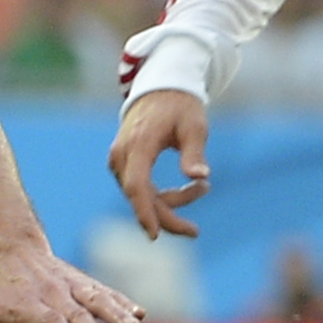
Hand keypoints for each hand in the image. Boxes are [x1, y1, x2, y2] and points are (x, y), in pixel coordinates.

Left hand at [0, 245, 143, 322]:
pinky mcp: (82, 282)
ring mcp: (70, 285)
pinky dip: (122, 301)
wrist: (9, 252)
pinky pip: (104, 291)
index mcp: (26, 306)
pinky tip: (140, 313)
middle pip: (75, 313)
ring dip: (115, 312)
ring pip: (95, 298)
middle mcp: (51, 293)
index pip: (49, 322)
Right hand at [107, 89, 209, 239]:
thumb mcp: (194, 126)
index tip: (155, 235)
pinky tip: (186, 188)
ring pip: (140, 195)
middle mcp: (122, 153)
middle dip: (167, 216)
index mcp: (139, 143)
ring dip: (169, 202)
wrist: (160, 86)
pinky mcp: (123, 163)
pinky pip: (139, 188)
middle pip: (139, 196)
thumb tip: (200, 177)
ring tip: (202, 187)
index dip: (144, 212)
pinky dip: (159, 195)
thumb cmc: (181, 105)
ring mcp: (119, 159)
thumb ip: (194, 152)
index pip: (137, 185)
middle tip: (194, 231)